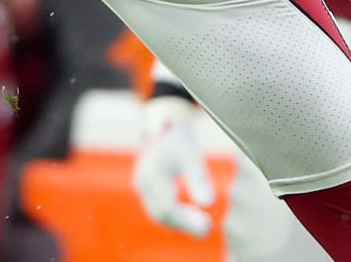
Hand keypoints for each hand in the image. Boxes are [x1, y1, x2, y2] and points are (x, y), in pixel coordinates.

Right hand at [132, 95, 216, 237]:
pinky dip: (173, 216)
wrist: (163, 119)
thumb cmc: (179, 137)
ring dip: (179, 223)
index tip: (207, 226)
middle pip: (161, 214)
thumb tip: (208, 203)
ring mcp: (142, 185)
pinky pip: (157, 208)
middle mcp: (142, 182)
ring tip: (202, 225)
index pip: (167, 208)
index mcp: (152, 173)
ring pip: (158, 214)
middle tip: (207, 230)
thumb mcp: (191, 153)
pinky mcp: (146, 187)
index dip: (187, 222)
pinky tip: (192, 216)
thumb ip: (198, 177)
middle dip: (184, 225)